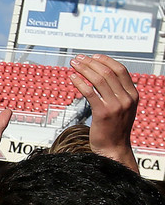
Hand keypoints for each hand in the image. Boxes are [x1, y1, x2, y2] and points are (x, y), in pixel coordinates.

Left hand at [70, 54, 137, 168]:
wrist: (113, 148)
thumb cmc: (114, 129)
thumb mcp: (124, 108)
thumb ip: (119, 94)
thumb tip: (105, 77)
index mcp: (133, 95)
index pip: (121, 70)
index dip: (106, 61)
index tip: (93, 56)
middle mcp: (126, 98)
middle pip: (108, 73)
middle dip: (91, 63)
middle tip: (78, 58)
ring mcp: (115, 106)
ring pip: (98, 80)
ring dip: (84, 69)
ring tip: (73, 64)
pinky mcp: (102, 113)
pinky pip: (89, 92)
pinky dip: (79, 82)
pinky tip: (72, 77)